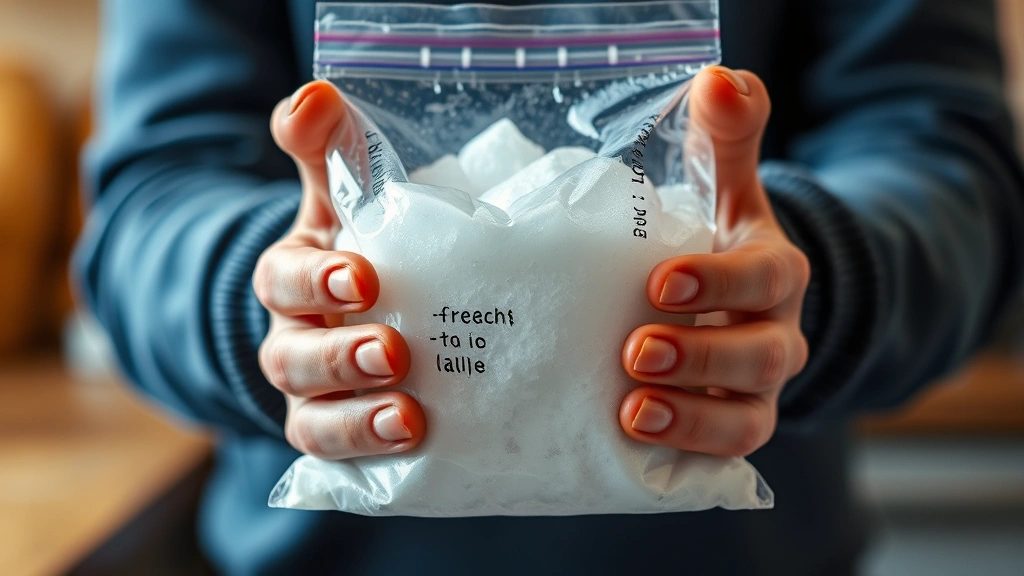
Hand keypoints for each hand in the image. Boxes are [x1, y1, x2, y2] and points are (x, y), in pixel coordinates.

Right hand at [255, 81, 424, 458]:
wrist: (352, 313)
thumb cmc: (354, 247)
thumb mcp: (340, 196)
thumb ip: (328, 148)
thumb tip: (315, 94)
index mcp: (293, 280)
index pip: (284, 279)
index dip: (314, 280)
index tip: (362, 276)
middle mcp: (292, 342)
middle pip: (294, 358)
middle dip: (340, 357)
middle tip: (395, 352)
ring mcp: (314, 397)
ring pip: (314, 420)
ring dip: (357, 422)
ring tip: (409, 418)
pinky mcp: (342, 439)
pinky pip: (341, 463)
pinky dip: (369, 461)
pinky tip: (417, 455)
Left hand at [619, 66, 809, 456]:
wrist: (730, 302)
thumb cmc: (717, 239)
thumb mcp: (724, 185)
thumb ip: (726, 135)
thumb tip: (720, 78)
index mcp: (774, 273)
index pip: (764, 278)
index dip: (718, 283)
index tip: (658, 282)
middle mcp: (774, 335)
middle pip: (760, 356)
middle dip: (701, 357)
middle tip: (634, 349)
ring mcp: (755, 389)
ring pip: (747, 417)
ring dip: (693, 418)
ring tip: (633, 411)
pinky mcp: (729, 426)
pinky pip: (725, 456)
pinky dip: (688, 455)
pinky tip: (636, 448)